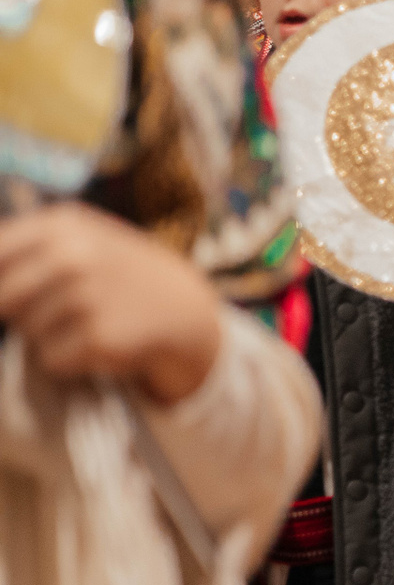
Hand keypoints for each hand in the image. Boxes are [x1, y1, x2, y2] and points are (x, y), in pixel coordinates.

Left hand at [0, 202, 221, 403]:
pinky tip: (98, 341)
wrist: (183, 307)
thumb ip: (18, 248)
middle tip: (56, 308)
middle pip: (3, 299)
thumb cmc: (115, 272)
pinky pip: (51, 359)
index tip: (12, 300)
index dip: (1, 283)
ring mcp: (86, 297)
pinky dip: (68, 358)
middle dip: (21, 311)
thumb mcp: (76, 240)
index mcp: (61, 225)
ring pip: (26, 331)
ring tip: (86, 321)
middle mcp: (72, 256)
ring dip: (47, 334)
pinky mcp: (98, 337)